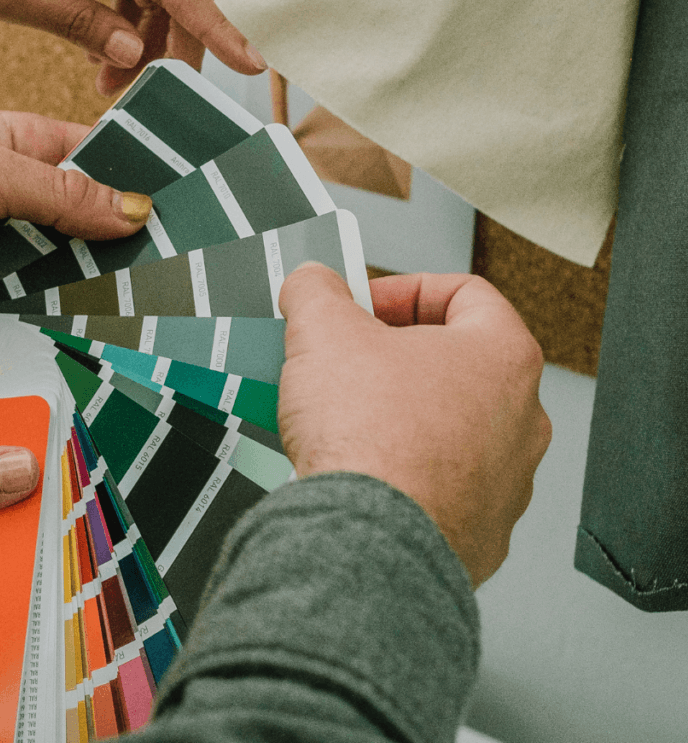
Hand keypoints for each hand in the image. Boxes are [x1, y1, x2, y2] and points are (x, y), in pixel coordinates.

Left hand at [0, 111, 152, 312]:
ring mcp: (5, 244)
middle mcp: (17, 195)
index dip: (135, 172)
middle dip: (122, 237)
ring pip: (68, 264)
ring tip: (145, 294)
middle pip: (89, 217)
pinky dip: (58, 310)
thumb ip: (62, 192)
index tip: (177, 198)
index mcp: (19, 146)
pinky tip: (95, 321)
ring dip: (92, 279)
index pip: (96, 153)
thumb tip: (135, 210)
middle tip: (171, 254)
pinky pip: (38, 300)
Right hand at [278, 264, 551, 588]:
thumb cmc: (372, 444)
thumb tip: (312, 285)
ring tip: (341, 419)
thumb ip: (318, 290)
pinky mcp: (478, 533)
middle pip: (453, 362)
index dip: (403, 290)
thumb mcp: (323, 330)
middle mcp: (520, 418)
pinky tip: (358, 472)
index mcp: (503, 357)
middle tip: (344, 360)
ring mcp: (505, 482)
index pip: (464, 293)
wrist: (368, 548)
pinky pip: (439, 485)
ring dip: (397, 415)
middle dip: (390, 356)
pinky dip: (402, 473)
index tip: (364, 307)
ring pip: (447, 427)